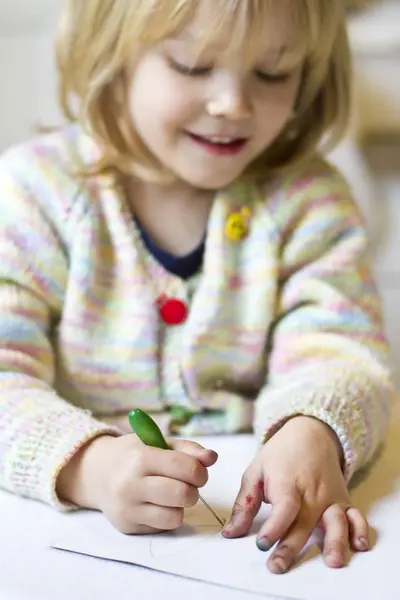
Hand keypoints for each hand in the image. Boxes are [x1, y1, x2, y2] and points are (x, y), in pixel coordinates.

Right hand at [57, 434, 217, 533]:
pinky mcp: (127, 526)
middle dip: (194, 490)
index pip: (185, 468)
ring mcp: (127, 509)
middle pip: (183, 495)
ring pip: (175, 516)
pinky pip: (163, 526)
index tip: (198, 470)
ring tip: (171, 494)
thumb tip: (212, 458)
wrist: (97, 473)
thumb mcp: (158, 442)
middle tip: (188, 484)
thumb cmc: (134, 454)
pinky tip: (156, 503)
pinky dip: (167, 515)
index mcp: (140, 458)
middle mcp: (130, 485)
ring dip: (181, 506)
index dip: (200, 471)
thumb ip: (188, 449)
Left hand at [222, 416, 368, 573]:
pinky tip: (358, 545)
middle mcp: (311, 492)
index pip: (284, 507)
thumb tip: (231, 533)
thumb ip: (245, 504)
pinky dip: (359, 529)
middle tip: (277, 566)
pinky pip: (355, 516)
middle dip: (291, 547)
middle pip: (303, 522)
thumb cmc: (280, 455)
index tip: (262, 543)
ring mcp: (330, 497)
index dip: (274, 526)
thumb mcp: (256, 472)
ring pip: (335, 521)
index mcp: (287, 483)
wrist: (311, 433)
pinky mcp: (343, 500)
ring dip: (335, 541)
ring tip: (332, 561)